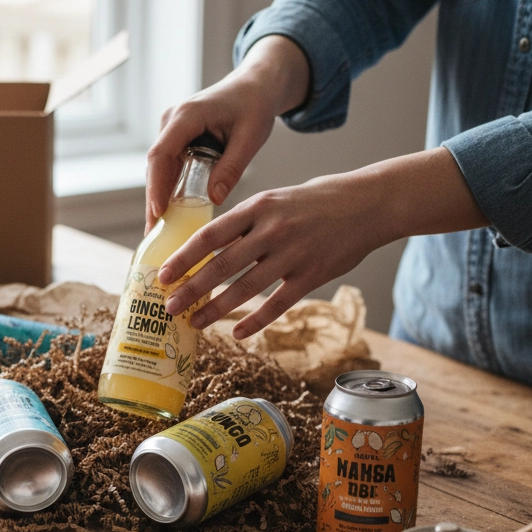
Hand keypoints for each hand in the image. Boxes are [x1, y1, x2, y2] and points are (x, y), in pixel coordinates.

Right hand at [146, 36, 310, 229]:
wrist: (255, 85)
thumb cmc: (255, 104)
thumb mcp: (250, 137)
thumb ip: (232, 167)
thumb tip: (214, 199)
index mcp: (187, 116)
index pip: (161, 155)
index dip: (156, 186)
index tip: (158, 213)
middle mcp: (172, 122)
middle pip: (155, 167)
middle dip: (153, 201)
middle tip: (152, 235)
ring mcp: (172, 130)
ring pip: (159, 170)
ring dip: (158, 198)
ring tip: (157, 232)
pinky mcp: (177, 139)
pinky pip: (168, 168)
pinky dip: (168, 190)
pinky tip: (168, 215)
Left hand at [159, 148, 488, 339]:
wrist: (369, 203)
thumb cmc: (317, 201)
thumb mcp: (276, 199)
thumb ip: (246, 221)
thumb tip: (209, 245)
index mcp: (259, 206)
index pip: (211, 235)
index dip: (184, 257)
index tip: (163, 274)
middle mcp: (272, 229)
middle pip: (222, 265)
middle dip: (192, 288)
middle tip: (169, 306)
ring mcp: (293, 253)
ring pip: (245, 287)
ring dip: (216, 308)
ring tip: (195, 322)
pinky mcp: (312, 274)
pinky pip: (277, 303)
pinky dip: (255, 320)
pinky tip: (237, 332)